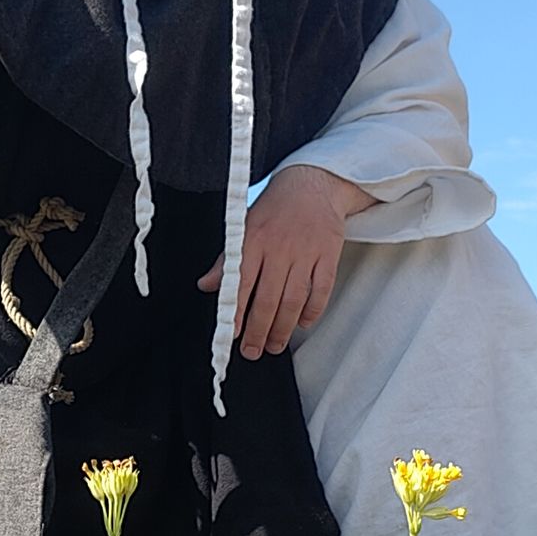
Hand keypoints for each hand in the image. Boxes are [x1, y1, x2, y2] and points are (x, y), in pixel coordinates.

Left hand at [199, 165, 374, 358]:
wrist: (312, 184)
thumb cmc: (274, 209)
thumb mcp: (243, 227)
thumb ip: (227, 259)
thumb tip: (207, 285)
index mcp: (254, 240)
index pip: (242, 283)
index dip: (237, 312)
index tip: (233, 335)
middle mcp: (280, 247)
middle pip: (269, 298)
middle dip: (259, 330)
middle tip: (253, 351)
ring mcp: (306, 252)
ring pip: (294, 299)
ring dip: (284, 328)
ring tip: (275, 345)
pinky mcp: (329, 254)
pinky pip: (321, 290)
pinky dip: (312, 311)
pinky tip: (303, 324)